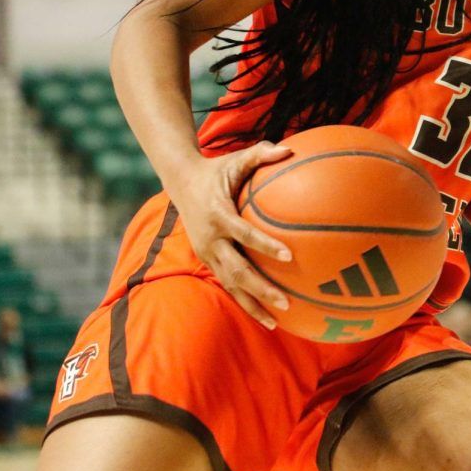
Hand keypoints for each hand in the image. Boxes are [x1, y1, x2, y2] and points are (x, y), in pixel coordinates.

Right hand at [165, 142, 294, 328]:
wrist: (181, 182)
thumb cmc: (217, 169)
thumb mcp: (237, 159)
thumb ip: (262, 154)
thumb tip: (290, 148)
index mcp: (218, 214)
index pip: (244, 234)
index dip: (266, 245)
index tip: (289, 256)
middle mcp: (210, 239)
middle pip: (236, 270)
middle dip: (261, 288)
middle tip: (287, 302)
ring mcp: (207, 252)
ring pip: (230, 284)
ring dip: (252, 304)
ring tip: (277, 322)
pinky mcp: (206, 260)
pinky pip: (227, 283)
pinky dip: (244, 299)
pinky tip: (265, 314)